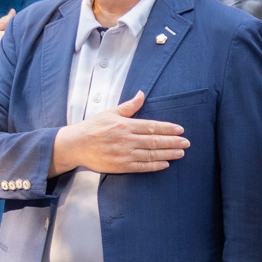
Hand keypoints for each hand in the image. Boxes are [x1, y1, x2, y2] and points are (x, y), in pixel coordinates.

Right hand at [52, 90, 188, 174]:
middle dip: (172, 142)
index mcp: (125, 125)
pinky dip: (154, 166)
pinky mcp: (120, 166)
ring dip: (168, 154)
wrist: (75, 145)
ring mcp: (123, 154)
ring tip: (181, 153)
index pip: (151, 126)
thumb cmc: (93, 127)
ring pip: (150, 154)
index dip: (167, 128)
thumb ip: (129, 106)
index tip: (180, 130)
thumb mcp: (110, 113)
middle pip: (154, 141)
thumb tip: (141, 94)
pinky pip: (141, 167)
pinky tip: (166, 164)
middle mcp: (126, 139)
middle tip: (186, 142)